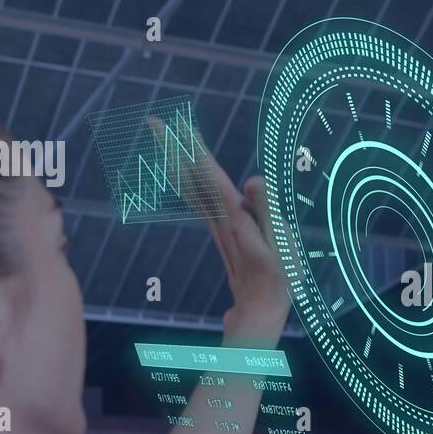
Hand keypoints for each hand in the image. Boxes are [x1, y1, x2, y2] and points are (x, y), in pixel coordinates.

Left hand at [150, 116, 289, 345]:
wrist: (261, 311)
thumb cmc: (278, 279)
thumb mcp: (280, 245)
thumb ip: (267, 210)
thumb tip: (251, 179)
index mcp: (233, 215)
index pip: (208, 175)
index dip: (192, 149)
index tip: (173, 126)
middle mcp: (221, 217)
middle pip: (192, 178)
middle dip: (173, 149)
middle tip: (152, 123)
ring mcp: (219, 225)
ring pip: (192, 188)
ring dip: (178, 162)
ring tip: (164, 139)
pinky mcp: (223, 233)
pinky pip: (200, 200)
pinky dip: (189, 182)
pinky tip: (184, 176)